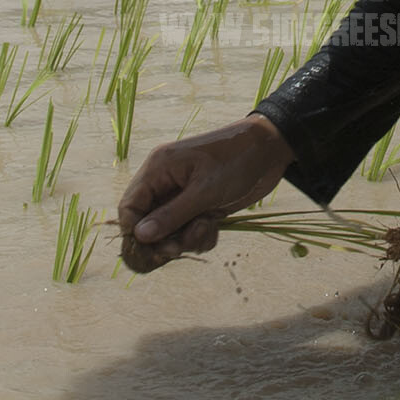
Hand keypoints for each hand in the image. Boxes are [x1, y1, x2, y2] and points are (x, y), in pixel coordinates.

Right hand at [117, 113, 293, 270]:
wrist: (270, 150)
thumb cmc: (235, 161)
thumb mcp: (204, 191)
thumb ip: (171, 216)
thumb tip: (139, 236)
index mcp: (158, 169)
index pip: (129, 208)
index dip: (136, 233)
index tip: (155, 250)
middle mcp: (165, 183)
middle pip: (147, 224)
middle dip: (165, 240)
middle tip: (181, 248)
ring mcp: (183, 196)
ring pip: (170, 232)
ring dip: (187, 239)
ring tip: (207, 228)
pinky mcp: (200, 207)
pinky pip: (189, 232)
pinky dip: (200, 236)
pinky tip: (216, 226)